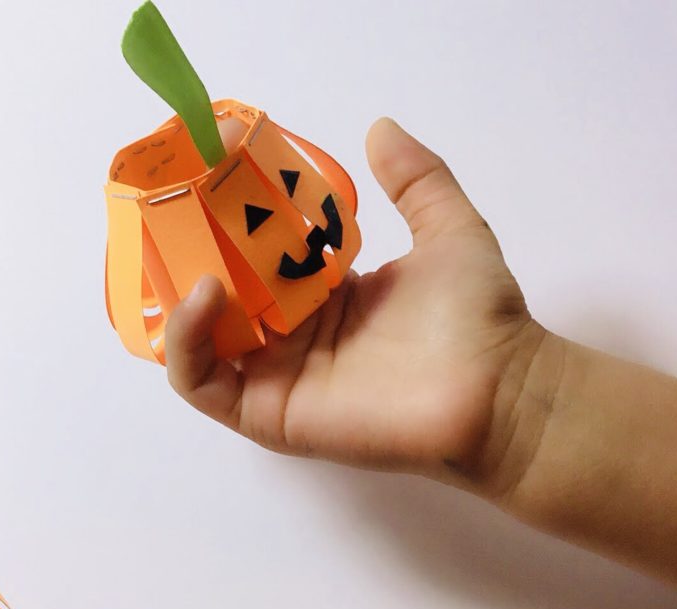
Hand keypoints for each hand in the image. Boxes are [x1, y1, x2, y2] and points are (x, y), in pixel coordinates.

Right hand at [166, 118, 549, 487]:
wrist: (498, 393)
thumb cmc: (477, 319)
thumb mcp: (448, 229)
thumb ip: (417, 179)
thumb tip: (379, 127)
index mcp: (324, 296)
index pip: (256, 255)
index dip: (231, 216)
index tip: (215, 165)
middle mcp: (292, 336)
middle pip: (219, 292)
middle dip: (192, 247)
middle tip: (178, 201)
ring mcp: (275, 377)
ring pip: (198, 339)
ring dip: (181, 293)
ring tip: (193, 250)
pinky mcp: (266, 413)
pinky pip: (200, 384)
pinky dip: (186, 342)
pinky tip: (206, 295)